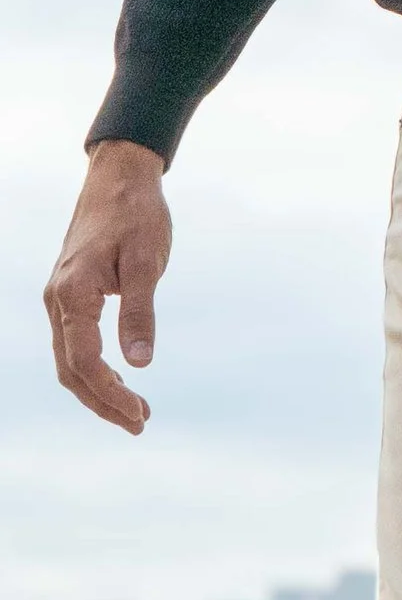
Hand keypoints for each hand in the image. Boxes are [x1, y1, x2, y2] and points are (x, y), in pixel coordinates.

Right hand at [45, 142, 171, 434]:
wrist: (119, 176)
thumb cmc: (136, 213)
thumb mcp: (146, 260)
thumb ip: (141, 311)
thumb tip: (141, 362)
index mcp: (72, 294)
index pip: (85, 361)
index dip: (110, 394)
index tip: (140, 414)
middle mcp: (57, 300)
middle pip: (71, 370)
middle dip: (102, 402)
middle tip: (140, 423)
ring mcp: (59, 298)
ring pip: (69, 360)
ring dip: (97, 389)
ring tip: (133, 411)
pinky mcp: (69, 294)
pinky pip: (73, 343)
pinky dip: (92, 368)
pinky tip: (118, 378)